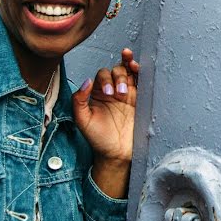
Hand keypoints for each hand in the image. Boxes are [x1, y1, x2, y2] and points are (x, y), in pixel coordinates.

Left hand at [72, 48, 138, 196]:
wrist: (117, 154)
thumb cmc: (98, 139)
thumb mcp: (82, 121)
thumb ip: (79, 101)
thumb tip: (87, 81)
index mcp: (98, 93)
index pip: (102, 75)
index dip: (105, 80)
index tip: (109, 94)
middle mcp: (112, 91)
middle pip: (116, 70)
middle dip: (119, 76)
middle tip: (121, 93)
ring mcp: (127, 94)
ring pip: (128, 72)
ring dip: (129, 65)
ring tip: (132, 66)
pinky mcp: (140, 100)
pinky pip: (141, 82)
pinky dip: (140, 72)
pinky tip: (138, 68)